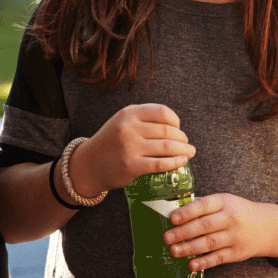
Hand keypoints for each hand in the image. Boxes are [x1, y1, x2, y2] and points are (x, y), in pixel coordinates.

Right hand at [67, 103, 192, 198]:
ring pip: (167, 146)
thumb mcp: (122, 122)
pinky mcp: (131, 166)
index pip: (162, 112)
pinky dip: (175, 162)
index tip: (178, 129)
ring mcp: (129, 147)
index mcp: (128, 113)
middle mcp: (129, 127)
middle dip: (182, 138)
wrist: (88, 165)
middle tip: (187, 143)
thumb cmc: (110, 144)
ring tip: (190, 152)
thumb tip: (175, 127)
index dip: (175, 121)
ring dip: (183, 150)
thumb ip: (143, 120)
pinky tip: (182, 161)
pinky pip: (160, 163)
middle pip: (167, 130)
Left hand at [163, 193, 277, 270]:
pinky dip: (204, 262)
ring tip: (173, 251)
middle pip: (204, 226)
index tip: (172, 218)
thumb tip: (175, 208)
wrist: (266, 227)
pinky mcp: (236, 253)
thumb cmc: (238, 212)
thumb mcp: (224, 201)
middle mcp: (230, 219)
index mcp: (224, 202)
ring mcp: (234, 237)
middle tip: (166, 237)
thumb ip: (202, 204)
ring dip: (189, 248)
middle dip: (183, 232)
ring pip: (209, 243)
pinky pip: (218, 258)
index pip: (203, 206)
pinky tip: (191, 264)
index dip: (187, 212)